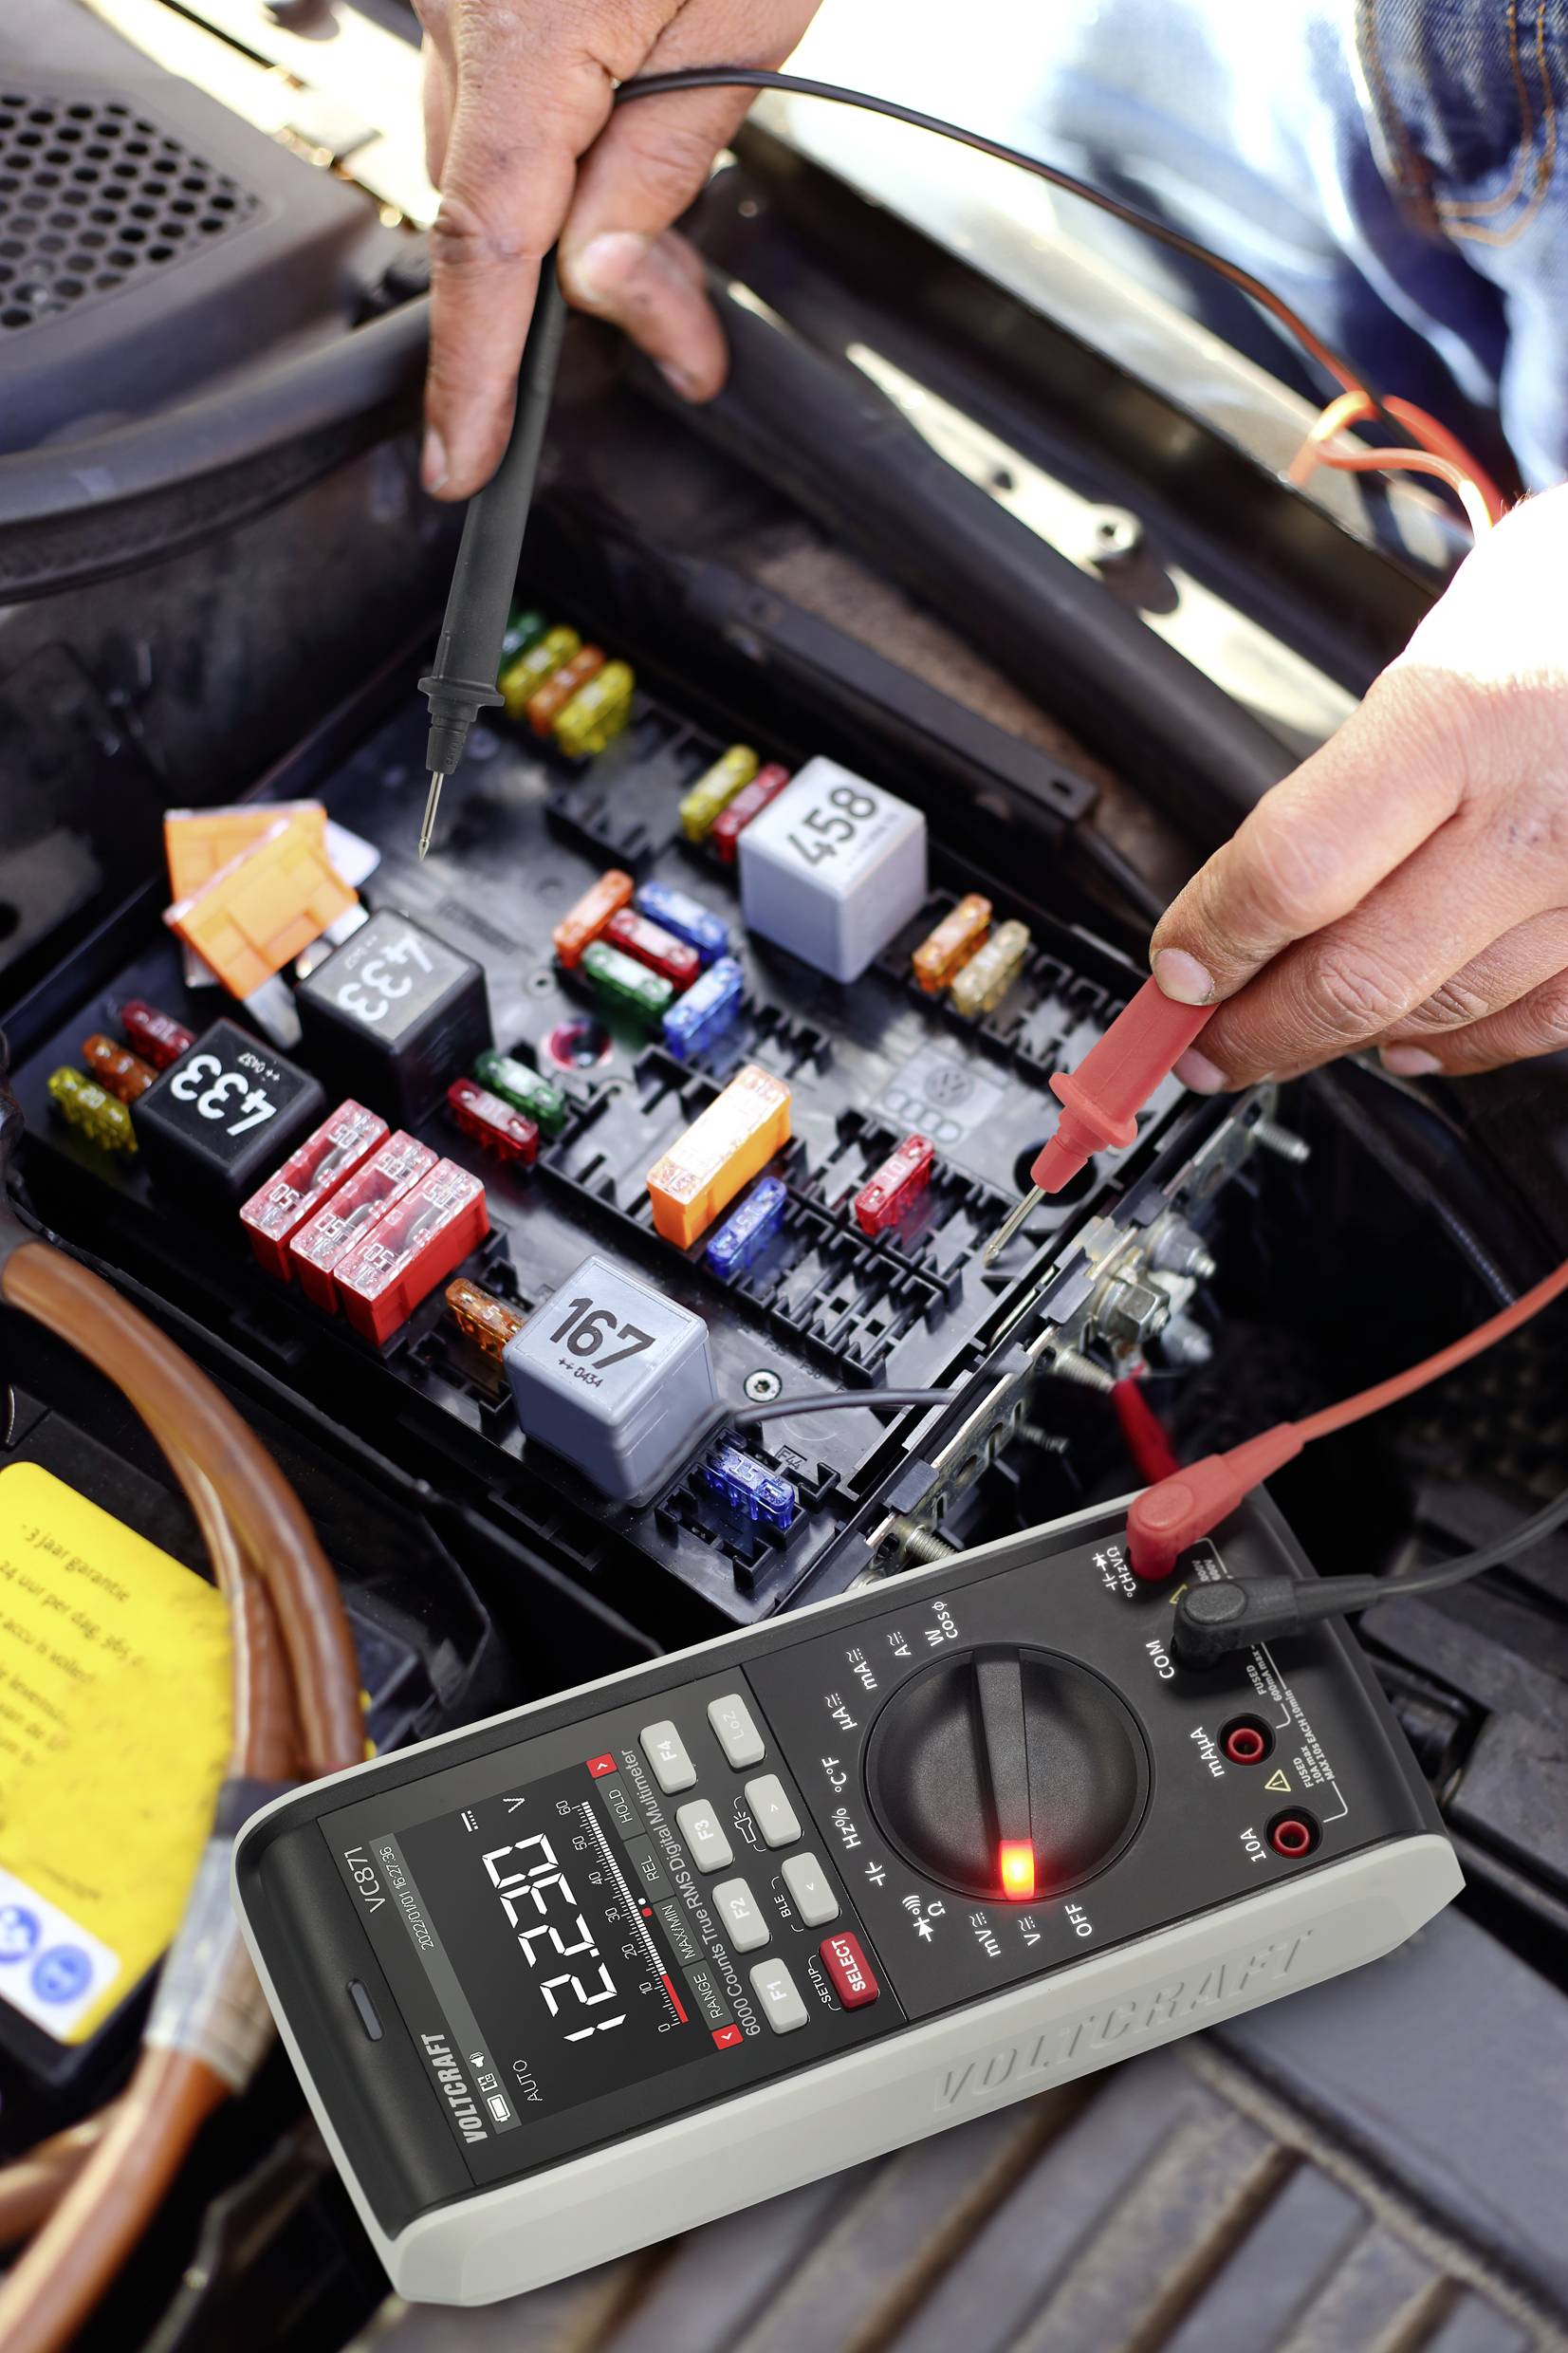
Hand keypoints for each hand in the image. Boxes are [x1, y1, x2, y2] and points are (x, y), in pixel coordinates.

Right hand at [414, 0, 820, 498]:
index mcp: (523, 24)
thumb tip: (599, 277)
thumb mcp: (743, 17)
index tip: (462, 460)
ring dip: (577, 224)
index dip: (473, 371)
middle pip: (493, 207)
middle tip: (686, 348)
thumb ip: (663, 155)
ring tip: (673, 266)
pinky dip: (558, 147)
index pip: (485, 239)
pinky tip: (626, 165)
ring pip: (494, 156)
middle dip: (589, 295)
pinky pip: (496, 94)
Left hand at [1149, 483, 1567, 1085]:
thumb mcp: (1463, 623)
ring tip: (1282, 1041)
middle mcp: (1534, 818)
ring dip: (1341, 1044)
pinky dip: (1459, 1048)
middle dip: (1256, 1030)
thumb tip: (1268, 869)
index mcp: (1462, 719)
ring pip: (1438, 1015)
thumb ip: (1367, 756)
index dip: (1217, 936)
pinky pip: (1537, 1023)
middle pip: (1356, 976)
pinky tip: (1406, 1045)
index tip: (1176, 964)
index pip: (1294, 871)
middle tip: (1201, 1044)